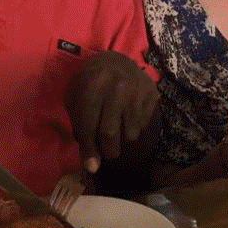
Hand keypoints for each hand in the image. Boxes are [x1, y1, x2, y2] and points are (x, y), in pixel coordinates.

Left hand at [65, 51, 158, 173]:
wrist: (114, 60)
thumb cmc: (89, 84)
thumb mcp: (75, 100)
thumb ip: (79, 128)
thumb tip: (92, 164)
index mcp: (93, 86)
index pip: (90, 126)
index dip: (89, 150)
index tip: (92, 167)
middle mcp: (117, 87)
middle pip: (111, 133)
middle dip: (107, 151)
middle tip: (107, 153)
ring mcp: (137, 91)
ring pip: (130, 133)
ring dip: (122, 140)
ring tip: (117, 132)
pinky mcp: (152, 94)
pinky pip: (143, 125)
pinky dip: (134, 129)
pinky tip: (127, 119)